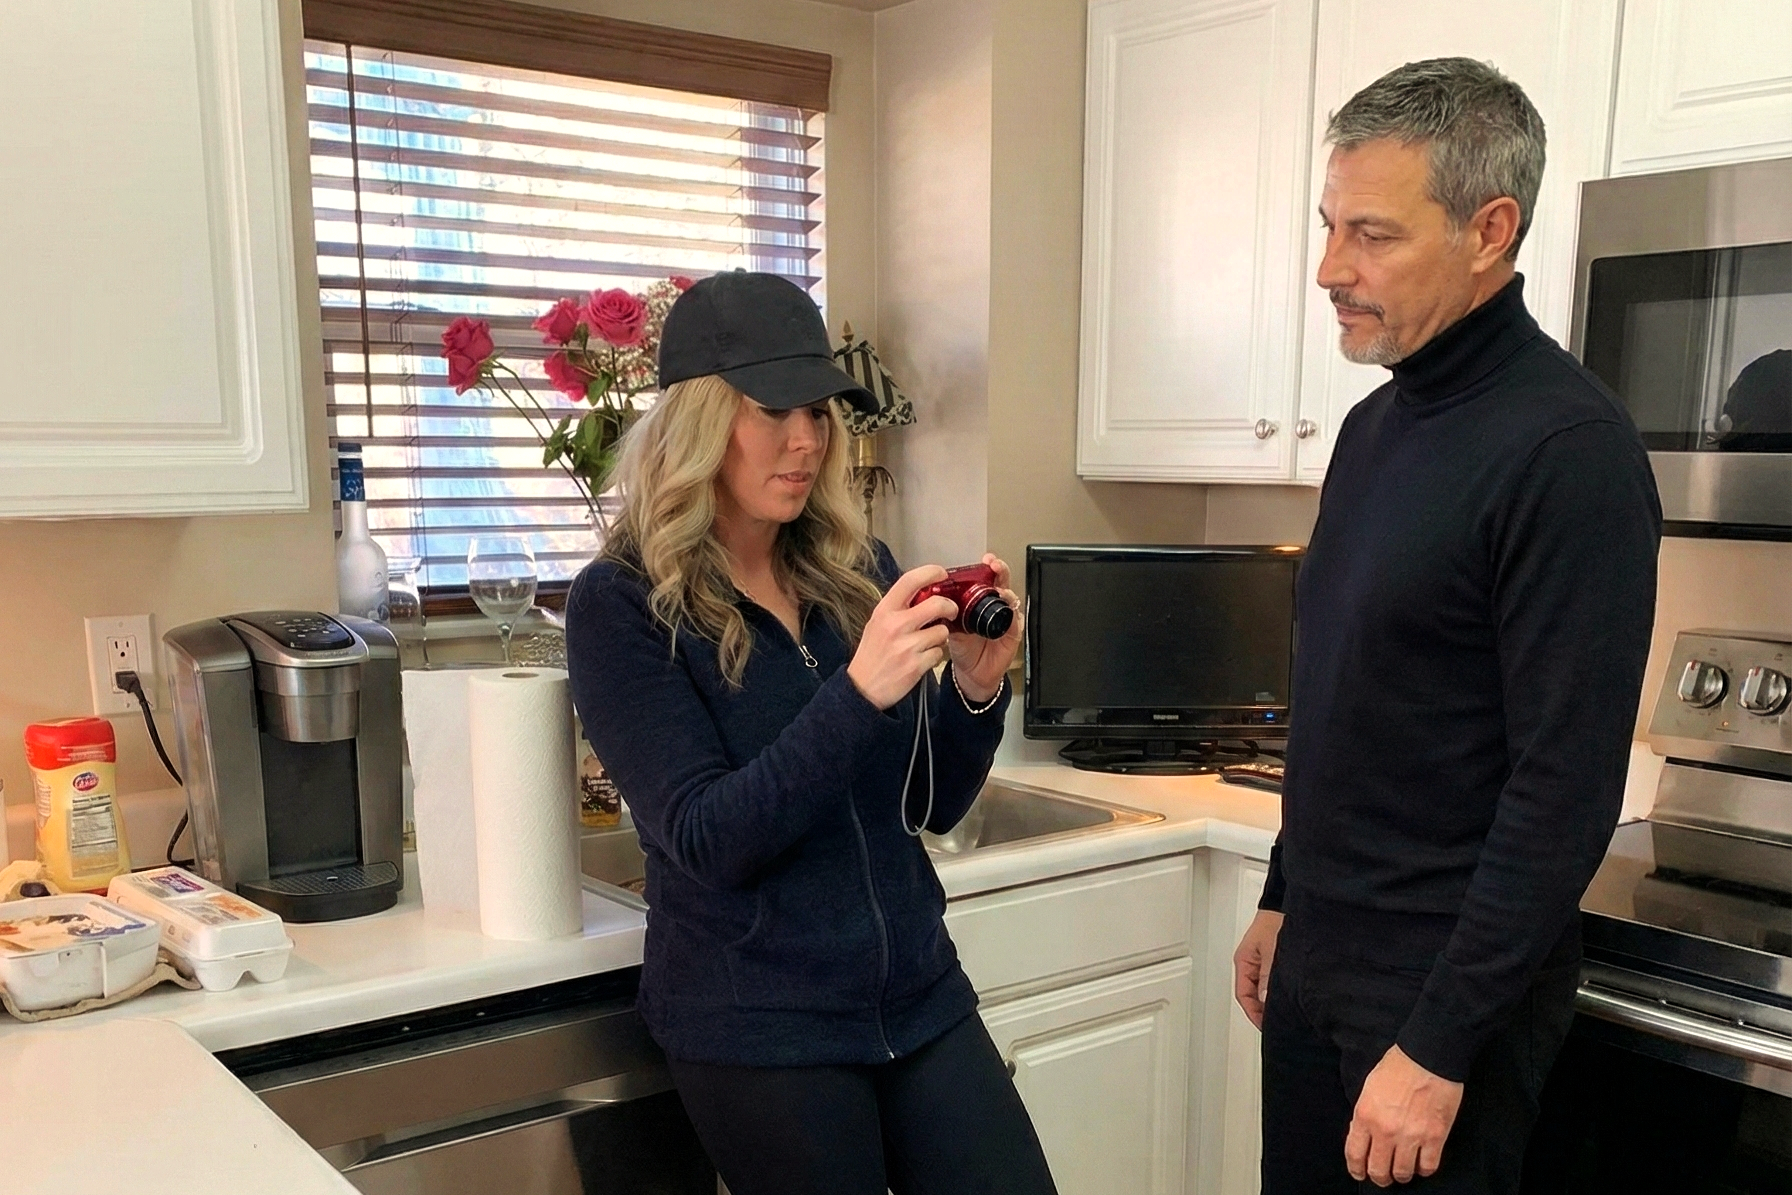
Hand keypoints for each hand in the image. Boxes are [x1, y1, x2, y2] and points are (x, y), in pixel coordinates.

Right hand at [848, 565, 955, 709]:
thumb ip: (898, 608)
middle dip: (950, 607)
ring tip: (927, 643)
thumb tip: (925, 592)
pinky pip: (939, 653)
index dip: (931, 572)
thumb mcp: (877, 623)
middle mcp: (895, 625)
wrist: (862, 688)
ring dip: (940, 637)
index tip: (942, 574)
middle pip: (937, 604)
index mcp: (884, 610)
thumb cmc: (872, 654)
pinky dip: (935, 655)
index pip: (910, 580)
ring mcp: (906, 646)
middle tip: (951, 611)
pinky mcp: (916, 665)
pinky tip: (922, 658)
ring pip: (942, 631)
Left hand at [947, 554, 1020, 703]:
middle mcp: (993, 606)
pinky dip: (1012, 614)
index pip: (985, 578)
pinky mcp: (1012, 633)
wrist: (971, 674)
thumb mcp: (951, 629)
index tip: (984, 560)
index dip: (987, 568)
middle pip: (1002, 582)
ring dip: (1006, 591)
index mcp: (978, 601)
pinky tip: (1007, 611)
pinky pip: (1016, 620)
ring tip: (1000, 589)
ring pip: (1011, 598)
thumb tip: (934, 602)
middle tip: (995, 566)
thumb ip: (947, 615)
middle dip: (1000, 570)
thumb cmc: (963, 648)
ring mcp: (1004, 618)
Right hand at [1232, 909, 1283, 1028]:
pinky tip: (1289, 994)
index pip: (1243, 995)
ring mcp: (1261, 961)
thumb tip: (1265, 999)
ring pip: (1262, 988)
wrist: (1286, 904)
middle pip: (1252, 994)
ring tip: (1284, 1010)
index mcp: (1243, 961)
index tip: (1266, 1025)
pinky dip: (1278, 989)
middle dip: (1262, 1009)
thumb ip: (1268, 976)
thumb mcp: (1272, 951)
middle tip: (1276, 1022)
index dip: (1254, 1013)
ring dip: (1271, 999)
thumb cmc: (1276, 920)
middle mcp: (1251, 963)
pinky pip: (1271, 980)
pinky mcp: (1273, 958)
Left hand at [1346, 1046, 1463, 1185]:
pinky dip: (1424, 1168)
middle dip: (1379, 1177)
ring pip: (1403, 1173)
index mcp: (1365, 1115)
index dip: (1356, 1169)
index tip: (1360, 1173)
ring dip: (1402, 1175)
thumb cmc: (1398, 1066)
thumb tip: (1364, 1136)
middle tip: (1383, 1177)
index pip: (1355, 1154)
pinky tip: (1422, 1162)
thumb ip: (1365, 1114)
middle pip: (1378, 1170)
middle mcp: (1386, 1130)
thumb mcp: (1369, 1088)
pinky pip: (1428, 1166)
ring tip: (1403, 1170)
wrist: (1428, 1056)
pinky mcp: (1435, 1137)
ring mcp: (1411, 1136)